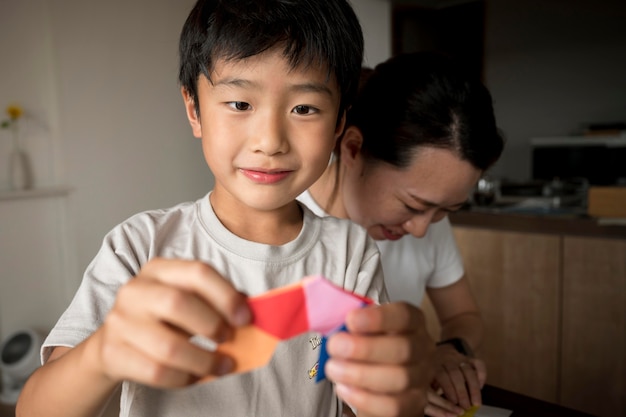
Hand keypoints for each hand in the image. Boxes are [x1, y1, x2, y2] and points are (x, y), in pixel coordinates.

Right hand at [92, 258, 250, 387]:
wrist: (113, 343)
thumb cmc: (161, 319)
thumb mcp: (187, 301)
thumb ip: (216, 301)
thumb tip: (252, 311)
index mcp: (158, 269)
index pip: (198, 272)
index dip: (226, 295)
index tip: (246, 318)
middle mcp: (135, 290)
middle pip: (178, 303)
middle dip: (212, 325)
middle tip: (229, 339)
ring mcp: (120, 322)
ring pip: (168, 347)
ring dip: (204, 361)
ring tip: (222, 365)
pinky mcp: (112, 353)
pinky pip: (156, 372)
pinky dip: (184, 378)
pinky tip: (196, 376)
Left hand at [324, 302, 435, 416]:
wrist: (379, 380)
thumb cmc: (371, 346)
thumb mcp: (365, 328)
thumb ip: (354, 325)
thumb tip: (335, 325)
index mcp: (413, 322)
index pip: (403, 315)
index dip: (378, 318)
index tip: (350, 320)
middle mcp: (422, 348)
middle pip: (403, 348)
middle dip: (365, 348)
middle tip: (335, 346)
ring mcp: (421, 377)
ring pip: (399, 378)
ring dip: (360, 374)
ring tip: (333, 369)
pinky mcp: (413, 403)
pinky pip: (393, 405)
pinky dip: (365, 398)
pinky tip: (344, 389)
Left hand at [428, 345, 486, 413]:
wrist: (438, 356)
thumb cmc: (432, 375)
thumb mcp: (428, 382)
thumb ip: (433, 391)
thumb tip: (442, 407)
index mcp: (435, 364)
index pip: (442, 375)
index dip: (449, 389)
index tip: (454, 403)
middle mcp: (447, 359)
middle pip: (456, 374)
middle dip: (462, 392)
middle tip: (466, 406)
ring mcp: (459, 357)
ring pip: (468, 371)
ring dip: (473, 388)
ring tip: (476, 403)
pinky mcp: (470, 358)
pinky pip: (479, 364)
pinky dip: (482, 375)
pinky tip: (481, 387)